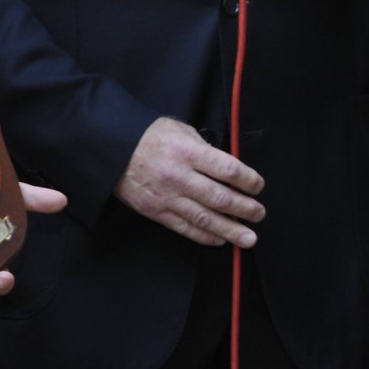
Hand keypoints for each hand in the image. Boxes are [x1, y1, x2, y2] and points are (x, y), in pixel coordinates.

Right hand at [114, 117, 264, 246]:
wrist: (110, 147)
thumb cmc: (146, 136)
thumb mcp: (179, 129)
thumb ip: (204, 147)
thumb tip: (227, 168)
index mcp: (187, 152)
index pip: (228, 170)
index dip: (249, 181)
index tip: (257, 186)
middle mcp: (178, 176)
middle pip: (220, 198)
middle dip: (246, 208)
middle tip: (259, 213)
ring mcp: (166, 196)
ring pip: (205, 219)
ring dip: (231, 230)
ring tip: (249, 238)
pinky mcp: (155, 211)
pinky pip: (185, 228)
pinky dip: (205, 236)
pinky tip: (220, 239)